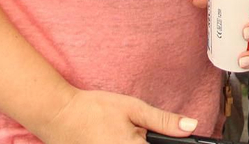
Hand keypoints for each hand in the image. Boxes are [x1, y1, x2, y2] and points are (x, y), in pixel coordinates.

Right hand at [38, 88, 200, 143]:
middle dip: (147, 142)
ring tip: (120, 134)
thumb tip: (191, 126)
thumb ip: (163, 121)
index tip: (164, 136)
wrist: (58, 115)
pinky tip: (111, 137)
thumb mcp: (133, 108)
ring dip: (134, 143)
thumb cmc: (93, 109)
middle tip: (133, 131)